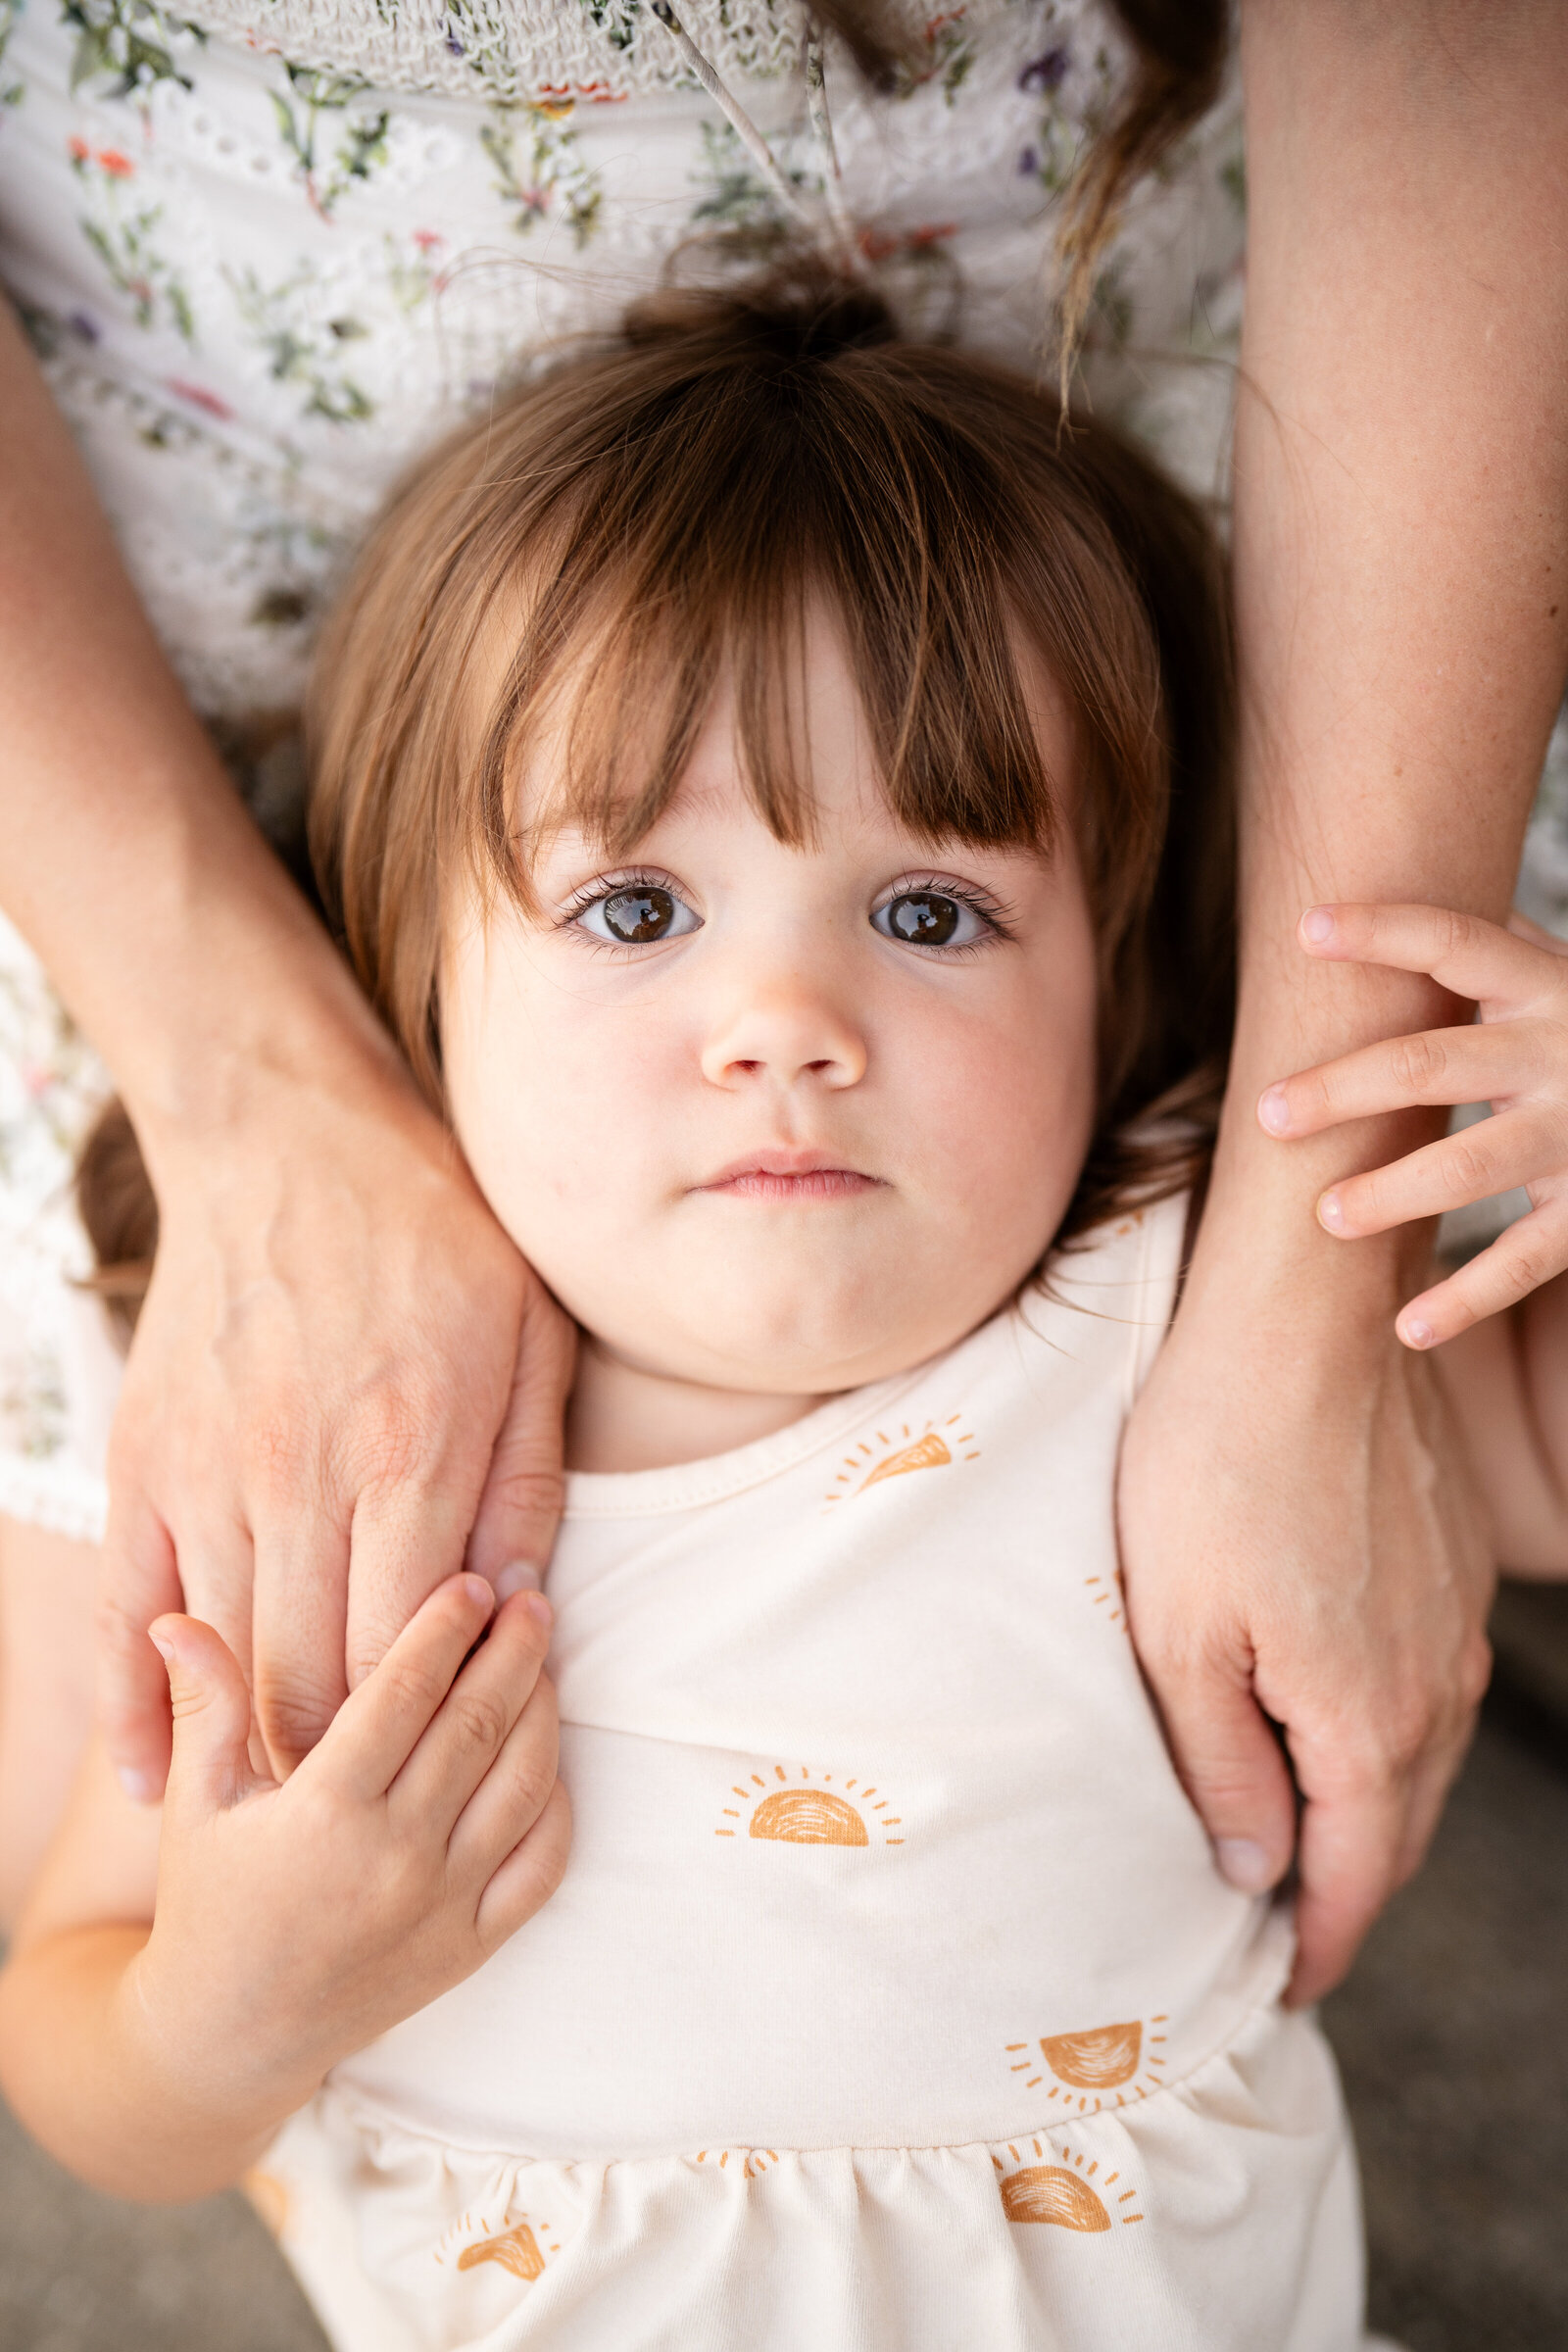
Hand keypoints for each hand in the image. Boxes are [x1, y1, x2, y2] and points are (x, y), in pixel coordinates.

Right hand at [98, 1060, 576, 1799]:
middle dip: (339, 1770)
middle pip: (310, 1676)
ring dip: (255, 1751)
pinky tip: (160, 1775)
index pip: (409, 1648)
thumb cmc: (435, 1241)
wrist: (292, 1146)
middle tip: (368, 1828)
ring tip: (289, 1822)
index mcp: (410, 1451)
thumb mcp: (528, 1342)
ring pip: (223, 1657)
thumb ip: (526, 1480)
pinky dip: (136, 1703)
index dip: (423, 1733)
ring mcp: (208, 1471)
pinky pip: (127, 1609)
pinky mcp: (144, 1462)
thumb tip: (523, 1606)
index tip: (441, 1779)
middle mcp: (301, 1474)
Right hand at [132, 1573, 568, 2115]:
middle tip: (526, 1592)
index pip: (403, 1693)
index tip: (469, 1580)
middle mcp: (393, 1858)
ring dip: (541, 1711)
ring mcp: (442, 1906)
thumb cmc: (209, 1902)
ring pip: (521, 1784)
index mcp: (323, 1813)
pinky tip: (548, 1751)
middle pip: (476, 1726)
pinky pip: (542, 1862)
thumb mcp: (196, 1803)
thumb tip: (173, 1616)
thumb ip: (205, 1704)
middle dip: (511, 1650)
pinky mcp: (473, 1945)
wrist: (233, 2037)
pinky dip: (556, 1800)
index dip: (443, 1628)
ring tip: (541, 1655)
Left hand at [1119, 1218, 1493, 2006]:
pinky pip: (1429, 1687)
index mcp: (1369, 1721)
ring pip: (1420, 1760)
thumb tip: (1253, 1871)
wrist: (1302, 1320)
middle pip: (1397, 1833)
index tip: (1280, 1991)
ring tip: (1303, 1841)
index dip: (1316, 1948)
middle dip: (1344, 1893)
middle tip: (1283, 1933)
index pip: (1354, 1880)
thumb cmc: (1213, 1465)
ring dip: (1367, 1814)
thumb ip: (1221, 1764)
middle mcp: (1437, 1685)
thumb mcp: (1180, 1633)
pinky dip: (1385, 1735)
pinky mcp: (1449, 1560)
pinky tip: (1337, 1721)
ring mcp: (1455, 1619)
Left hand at [1257, 902, 1567, 1346]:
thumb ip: (1495, 948)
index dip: (1383, 931)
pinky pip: (1526, 1262)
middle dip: (1346, 1087)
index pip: (1455, 943)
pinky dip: (1466, 1300)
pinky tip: (1406, 1326)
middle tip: (1267, 1113)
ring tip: (1326, 1216)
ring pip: (1474, 1165)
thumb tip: (1394, 882)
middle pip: (1435, 1062)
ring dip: (1395, 1193)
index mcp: (1544, 985)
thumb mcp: (1560, 978)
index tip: (1306, 927)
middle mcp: (1561, 1052)